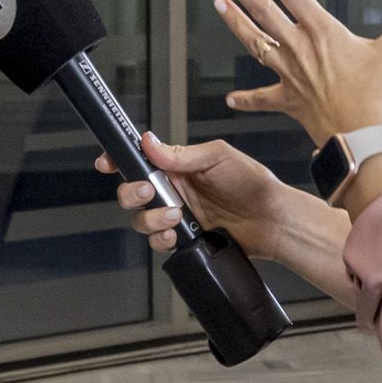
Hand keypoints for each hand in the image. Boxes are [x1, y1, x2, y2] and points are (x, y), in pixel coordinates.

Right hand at [102, 132, 361, 309]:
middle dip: (131, 193)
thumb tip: (148, 141)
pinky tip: (174, 234)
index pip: (141, 161)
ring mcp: (178, 215)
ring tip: (176, 215)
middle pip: (132, 192)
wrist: (274, 220)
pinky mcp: (185, 238)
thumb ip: (182, 154)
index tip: (107, 162)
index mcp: (179, 166)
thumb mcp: (218, 157)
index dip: (120, 161)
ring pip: (141, 218)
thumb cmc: (253, 183)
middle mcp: (174, 190)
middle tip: (147, 191)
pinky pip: (158, 241)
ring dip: (151, 218)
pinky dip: (161, 239)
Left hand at [213, 0, 381, 145]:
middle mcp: (300, 48)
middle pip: (263, 11)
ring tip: (220, 5)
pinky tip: (231, 99)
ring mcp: (290, 74)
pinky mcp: (289, 100)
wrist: (358, 135)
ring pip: (255, 43)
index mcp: (322, 31)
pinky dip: (246, 100)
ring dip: (236, 23)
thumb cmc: (374, 96)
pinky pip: (262, 99)